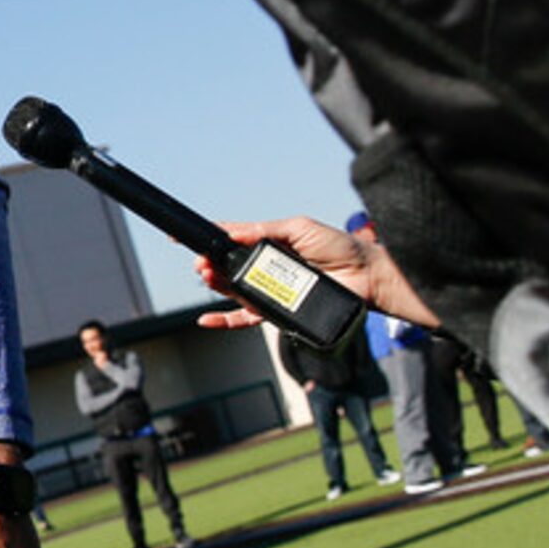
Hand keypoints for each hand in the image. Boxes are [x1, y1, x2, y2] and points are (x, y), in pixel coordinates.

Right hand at [194, 216, 439, 329]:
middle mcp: (267, 267)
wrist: (367, 277)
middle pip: (227, 267)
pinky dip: (225, 320)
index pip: (231, 239)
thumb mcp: (300, 228)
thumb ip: (266, 230)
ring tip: (207, 278)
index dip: (208, 239)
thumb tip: (234, 232)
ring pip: (233, 290)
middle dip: (209, 264)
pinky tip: (207, 318)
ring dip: (215, 286)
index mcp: (269, 243)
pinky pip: (247, 317)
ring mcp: (271, 290)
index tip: (182, 236)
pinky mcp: (278, 311)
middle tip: (202, 263)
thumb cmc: (340, 248)